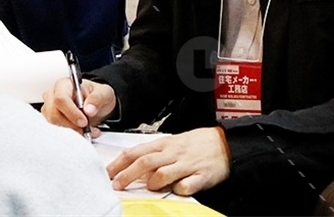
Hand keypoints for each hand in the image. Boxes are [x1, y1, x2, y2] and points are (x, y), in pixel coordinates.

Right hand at [42, 77, 115, 135]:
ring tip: (88, 130)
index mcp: (64, 85)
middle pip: (54, 114)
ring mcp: (50, 109)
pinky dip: (71, 135)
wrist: (95, 104)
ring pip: (54, 124)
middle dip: (72, 125)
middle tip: (87, 128)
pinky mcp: (52, 121)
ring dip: (72, 131)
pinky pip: (57, 131)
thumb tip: (89, 110)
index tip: (84, 122)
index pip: (60, 98)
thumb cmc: (96, 95)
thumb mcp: (104, 93)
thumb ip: (97, 99)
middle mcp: (53, 95)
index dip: (71, 112)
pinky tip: (82, 132)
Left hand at [106, 127, 229, 196]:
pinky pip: (187, 185)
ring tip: (148, 187)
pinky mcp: (201, 176)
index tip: (108, 173)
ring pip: (163, 172)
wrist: (225, 143)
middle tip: (116, 184)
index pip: (136, 152)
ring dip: (152, 181)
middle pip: (145, 162)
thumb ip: (155, 154)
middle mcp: (172, 153)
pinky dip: (179, 189)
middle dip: (127, 174)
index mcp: (164, 144)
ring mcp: (186, 164)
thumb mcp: (173, 144)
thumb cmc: (196, 144)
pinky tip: (176, 190)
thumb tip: (132, 165)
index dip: (120, 163)